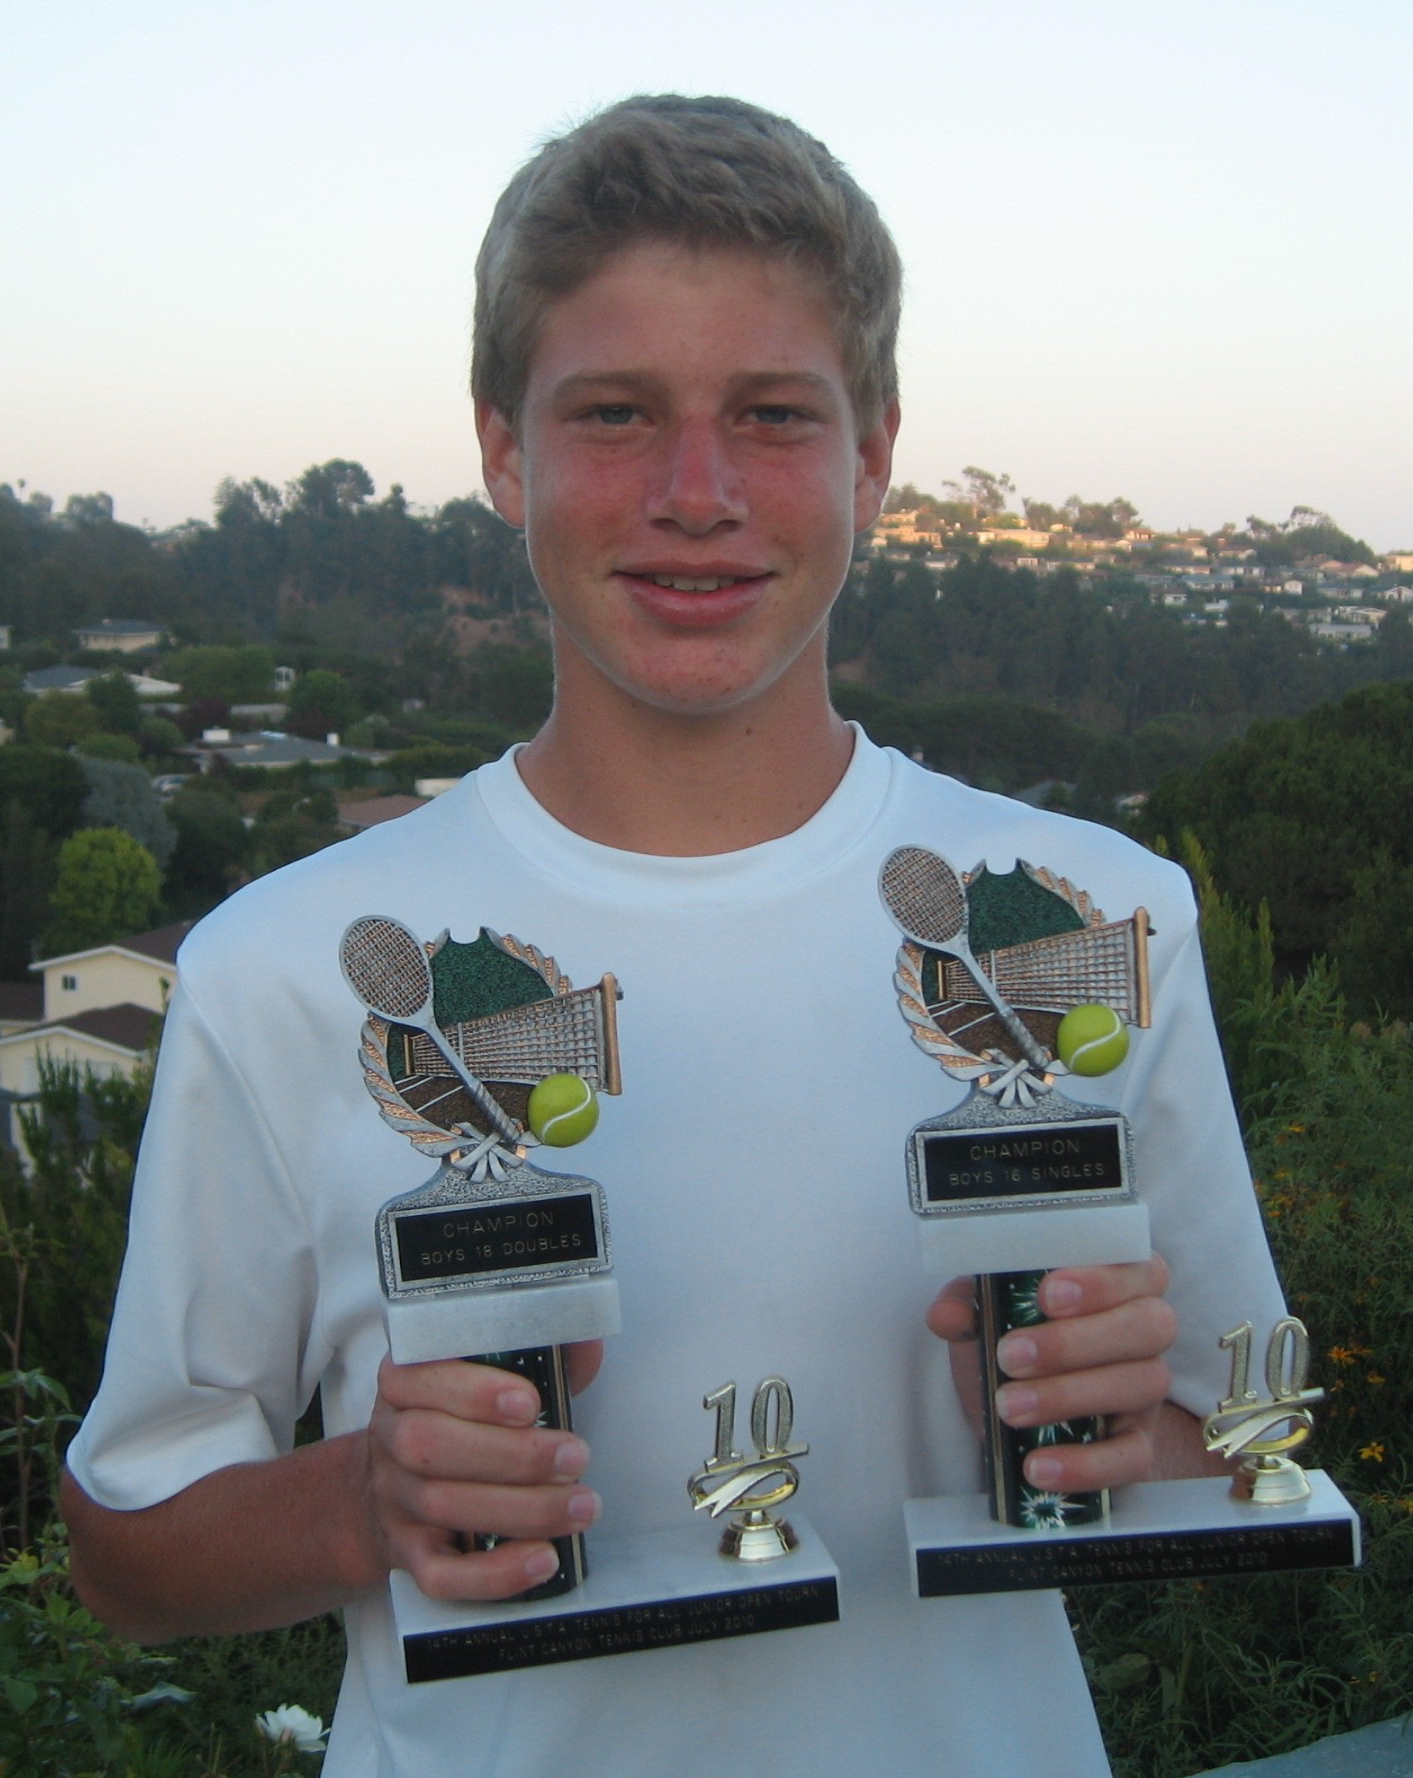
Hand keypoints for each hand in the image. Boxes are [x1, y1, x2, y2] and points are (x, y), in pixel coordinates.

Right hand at [362, 1340, 602, 1601]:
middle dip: (513, 1455)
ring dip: (522, 1509)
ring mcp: (395, 1499)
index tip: (530, 1403)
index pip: (421, 1377)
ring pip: (443, 1506)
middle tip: (576, 1457)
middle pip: (431, 1445)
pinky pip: (441, 1575)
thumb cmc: (462, 1419)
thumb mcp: (492, 1377)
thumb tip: (588, 1339)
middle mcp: (390, 1436)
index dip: (473, 1392)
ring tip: (581, 1505)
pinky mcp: (409, 1553)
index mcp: (405, 1381)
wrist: (396, 1486)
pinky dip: (494, 1573)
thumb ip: (541, 1354)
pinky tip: (542, 1559)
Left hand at [927, 1258, 1176, 1493]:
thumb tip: (948, 1315)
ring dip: (1070, 1396)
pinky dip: (1087, 1465)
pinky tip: (1038, 1467)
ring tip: (1009, 1407)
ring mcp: (1147, 1386)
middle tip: (1010, 1356)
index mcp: (1121, 1278)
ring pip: (1143, 1384)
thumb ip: (969, 1302)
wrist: (1015, 1405)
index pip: (1139, 1265)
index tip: (1047, 1295)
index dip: (1101, 1280)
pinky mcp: (1139, 1442)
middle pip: (1150, 1325)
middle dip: (1075, 1341)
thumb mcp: (987, 1310)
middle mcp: (1147, 1328)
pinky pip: (1134, 1457)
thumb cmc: (1013, 1336)